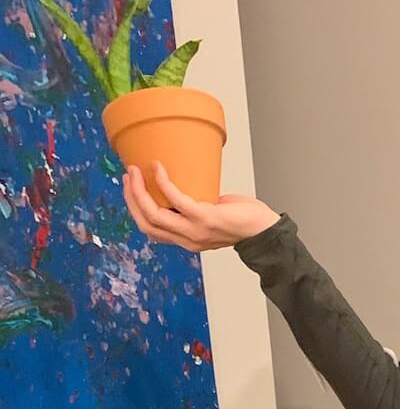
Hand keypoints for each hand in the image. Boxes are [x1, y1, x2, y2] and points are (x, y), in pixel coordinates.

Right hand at [123, 162, 279, 251]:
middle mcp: (186, 239)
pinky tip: (158, 168)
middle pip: (146, 222)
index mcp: (185, 239)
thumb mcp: (208, 215)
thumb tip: (179, 183)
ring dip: (139, 191)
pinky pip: (175, 199)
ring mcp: (193, 231)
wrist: (262, 230)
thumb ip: (192, 207)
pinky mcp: (203, 219)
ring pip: (153, 214)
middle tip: (128, 174)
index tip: (129, 186)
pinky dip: (163, 182)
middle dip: (131, 197)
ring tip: (135, 170)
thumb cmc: (240, 219)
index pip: (150, 229)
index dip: (134, 208)